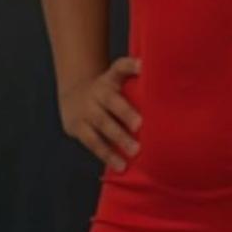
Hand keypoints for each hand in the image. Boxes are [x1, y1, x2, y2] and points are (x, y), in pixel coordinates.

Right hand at [59, 55, 142, 172]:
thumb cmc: (108, 90)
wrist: (73, 95)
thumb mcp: (118, 77)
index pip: (119, 67)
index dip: (130, 65)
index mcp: (109, 79)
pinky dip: (106, 155)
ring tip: (134, 153)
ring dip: (117, 140)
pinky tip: (121, 166)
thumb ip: (135, 76)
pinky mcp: (77, 128)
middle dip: (125, 114)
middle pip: (111, 102)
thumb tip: (158, 75)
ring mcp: (85, 111)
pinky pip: (92, 142)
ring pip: (101, 125)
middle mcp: (97, 93)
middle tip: (140, 126)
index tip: (142, 66)